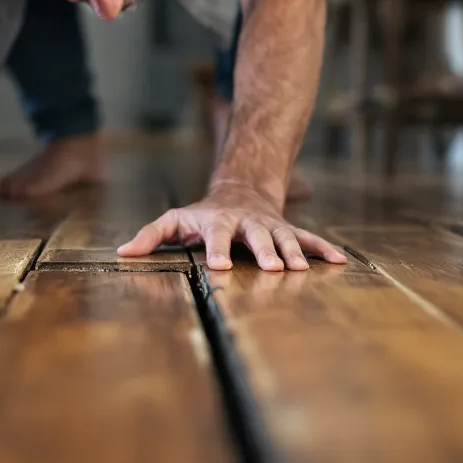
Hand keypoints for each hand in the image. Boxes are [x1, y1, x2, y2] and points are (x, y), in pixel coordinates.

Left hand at [118, 182, 346, 271]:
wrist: (240, 193)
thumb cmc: (200, 216)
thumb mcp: (174, 221)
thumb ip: (150, 235)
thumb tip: (122, 252)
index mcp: (218, 223)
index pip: (216, 236)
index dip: (217, 249)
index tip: (219, 266)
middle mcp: (247, 224)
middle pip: (257, 237)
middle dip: (265, 251)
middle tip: (273, 268)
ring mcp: (270, 227)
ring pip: (284, 238)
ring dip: (294, 253)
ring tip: (302, 269)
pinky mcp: (287, 232)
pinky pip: (308, 239)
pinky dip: (323, 249)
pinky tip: (340, 261)